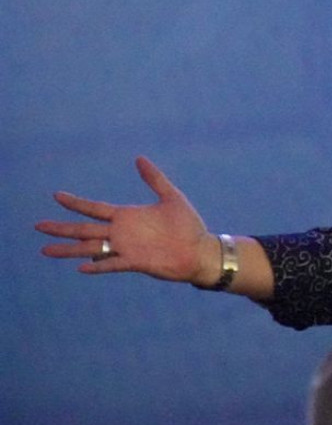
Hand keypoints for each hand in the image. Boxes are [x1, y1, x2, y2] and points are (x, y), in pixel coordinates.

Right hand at [37, 156, 217, 284]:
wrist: (200, 251)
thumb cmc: (188, 225)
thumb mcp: (171, 197)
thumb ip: (154, 179)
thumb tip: (139, 158)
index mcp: (128, 216)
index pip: (95, 208)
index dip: (76, 203)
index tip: (57, 195)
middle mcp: (122, 232)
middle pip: (86, 229)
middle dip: (62, 228)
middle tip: (39, 225)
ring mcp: (126, 248)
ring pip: (91, 248)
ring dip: (69, 249)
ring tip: (46, 250)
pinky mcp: (136, 262)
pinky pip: (112, 264)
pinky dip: (97, 265)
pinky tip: (81, 266)